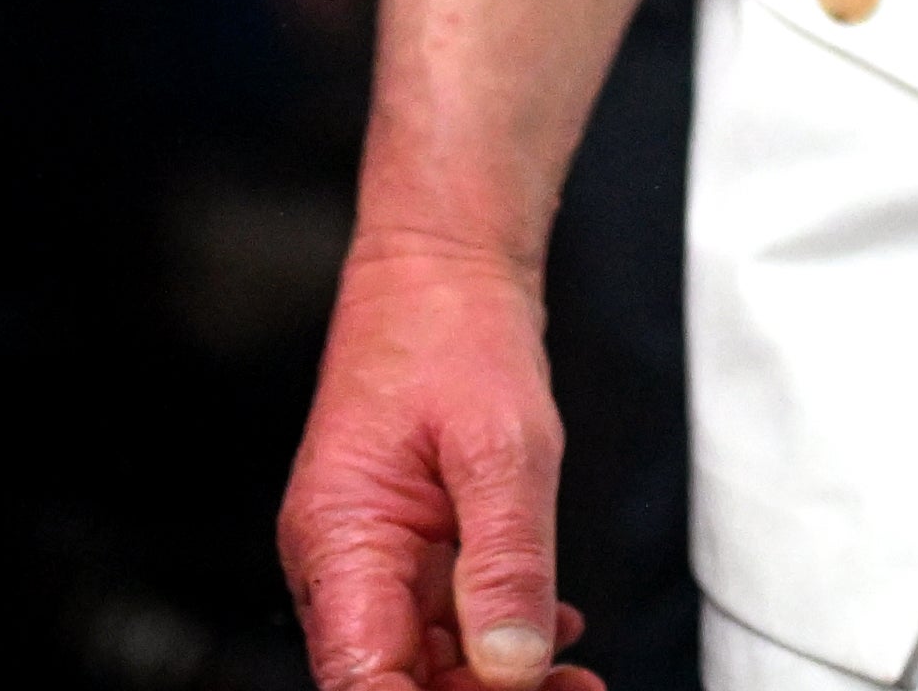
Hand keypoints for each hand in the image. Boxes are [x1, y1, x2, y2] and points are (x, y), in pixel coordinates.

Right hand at [287, 237, 598, 690]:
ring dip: (495, 680)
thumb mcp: (504, 447)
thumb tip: (511, 665)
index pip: (364, 680)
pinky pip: (443, 622)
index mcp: (342, 537)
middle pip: (395, 680)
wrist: (443, 267)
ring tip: (574, 677)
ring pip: (423, 661)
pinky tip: (550, 634)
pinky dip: (497, 639)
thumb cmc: (452, 329)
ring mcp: (372, 554)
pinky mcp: (405, 545)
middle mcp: (342, 558)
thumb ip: (508, 562)